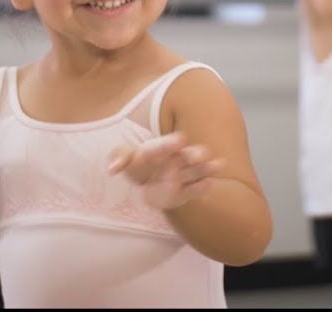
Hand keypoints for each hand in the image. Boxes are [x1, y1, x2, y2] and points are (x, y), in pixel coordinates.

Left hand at [108, 132, 224, 209]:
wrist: (150, 181)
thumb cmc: (138, 165)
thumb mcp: (127, 158)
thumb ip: (119, 158)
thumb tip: (112, 168)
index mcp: (157, 149)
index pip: (162, 146)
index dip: (169, 144)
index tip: (179, 140)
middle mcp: (174, 159)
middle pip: (184, 156)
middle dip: (193, 155)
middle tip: (202, 154)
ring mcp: (182, 174)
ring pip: (195, 170)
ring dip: (205, 168)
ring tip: (218, 165)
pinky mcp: (185, 191)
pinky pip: (194, 189)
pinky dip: (202, 186)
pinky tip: (211, 182)